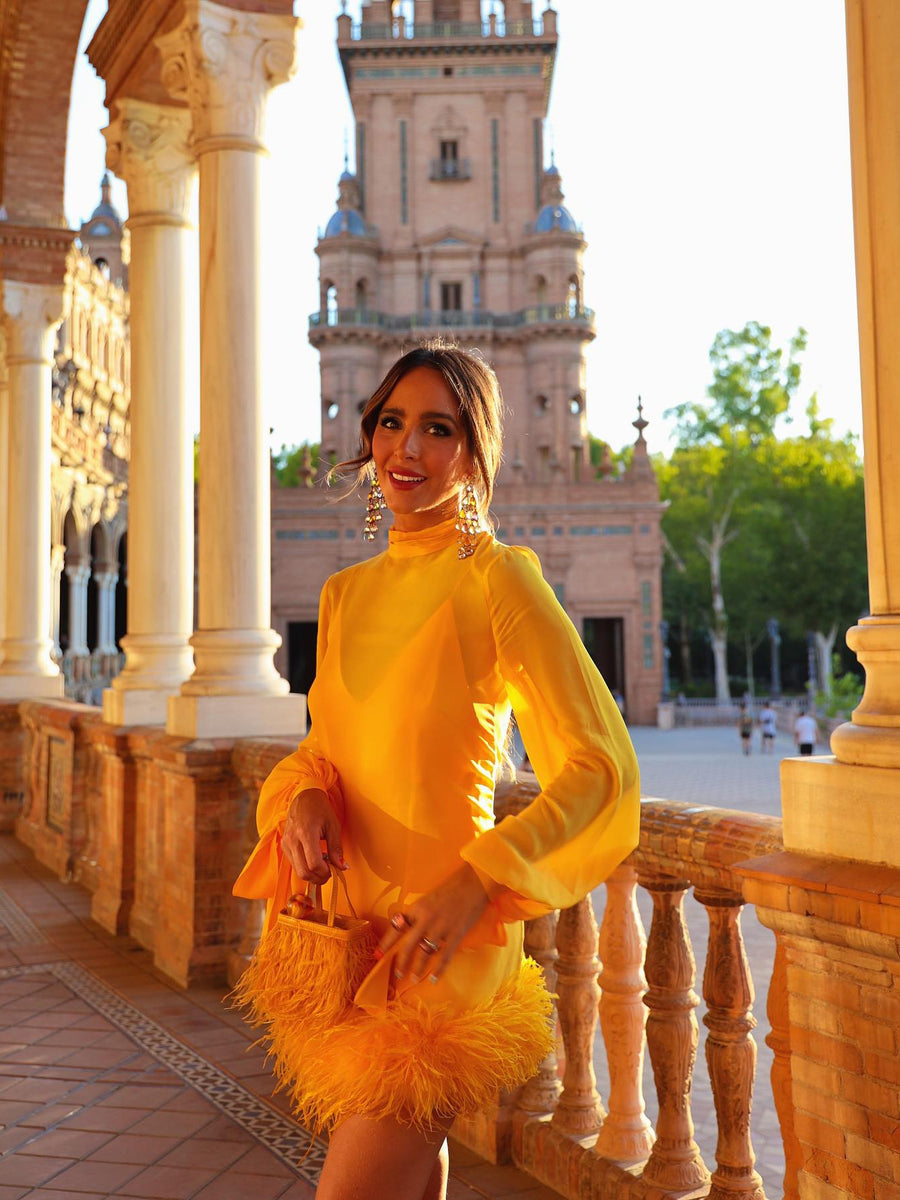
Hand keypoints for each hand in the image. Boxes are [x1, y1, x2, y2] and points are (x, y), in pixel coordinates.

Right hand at [281, 788, 344, 884]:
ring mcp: (286, 843)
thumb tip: (342, 868)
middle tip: (329, 873)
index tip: (334, 870)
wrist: (304, 796)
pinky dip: (305, 867)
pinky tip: (314, 859)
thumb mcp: (333, 826)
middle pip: (304, 872)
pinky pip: (294, 864)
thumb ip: (336, 849)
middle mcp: (292, 840)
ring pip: (298, 871)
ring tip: (323, 865)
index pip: (314, 864)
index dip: (325, 872)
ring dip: (312, 874)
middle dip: (318, 878)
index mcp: (306, 833)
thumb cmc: (320, 809)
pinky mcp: (284, 846)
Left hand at [378, 863, 490, 984]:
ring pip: (425, 954)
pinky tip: (433, 979)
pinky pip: (445, 956)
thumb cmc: (451, 888)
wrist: (474, 882)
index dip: (385, 943)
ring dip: (418, 969)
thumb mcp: (429, 898)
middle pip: (408, 946)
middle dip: (401, 962)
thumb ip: (419, 914)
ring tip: (414, 978)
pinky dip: (439, 970)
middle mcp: (426, 919)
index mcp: (417, 908)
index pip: (396, 928)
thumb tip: (409, 931)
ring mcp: (441, 928)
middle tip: (397, 974)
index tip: (377, 955)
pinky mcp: (456, 934)